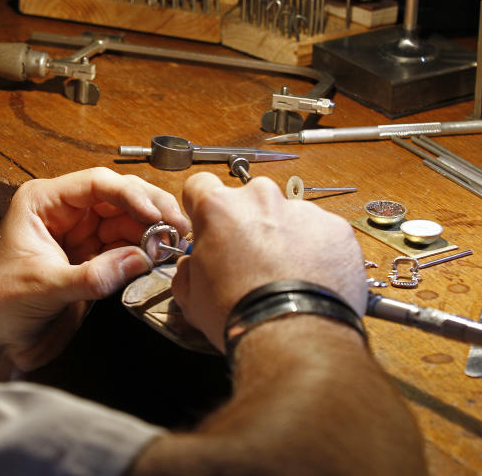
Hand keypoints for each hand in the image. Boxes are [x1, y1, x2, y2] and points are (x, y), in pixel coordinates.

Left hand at [0, 167, 188, 378]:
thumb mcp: (44, 287)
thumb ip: (93, 275)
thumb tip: (139, 259)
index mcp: (43, 202)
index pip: (95, 184)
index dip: (131, 196)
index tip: (157, 215)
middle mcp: (64, 213)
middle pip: (118, 197)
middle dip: (150, 209)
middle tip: (179, 226)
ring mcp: (79, 236)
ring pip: (127, 221)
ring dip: (152, 231)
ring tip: (176, 244)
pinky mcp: (91, 261)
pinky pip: (125, 248)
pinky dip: (145, 252)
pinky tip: (161, 257)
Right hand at [171, 172, 366, 351]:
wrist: (295, 337)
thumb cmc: (241, 315)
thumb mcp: (191, 297)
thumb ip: (187, 269)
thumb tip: (192, 266)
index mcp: (219, 208)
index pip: (201, 185)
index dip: (203, 207)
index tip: (211, 225)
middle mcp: (261, 199)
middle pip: (250, 200)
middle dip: (249, 224)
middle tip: (251, 260)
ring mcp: (302, 211)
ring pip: (288, 217)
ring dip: (284, 238)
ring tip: (286, 276)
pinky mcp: (336, 228)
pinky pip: (321, 233)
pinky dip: (316, 251)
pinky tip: (311, 280)